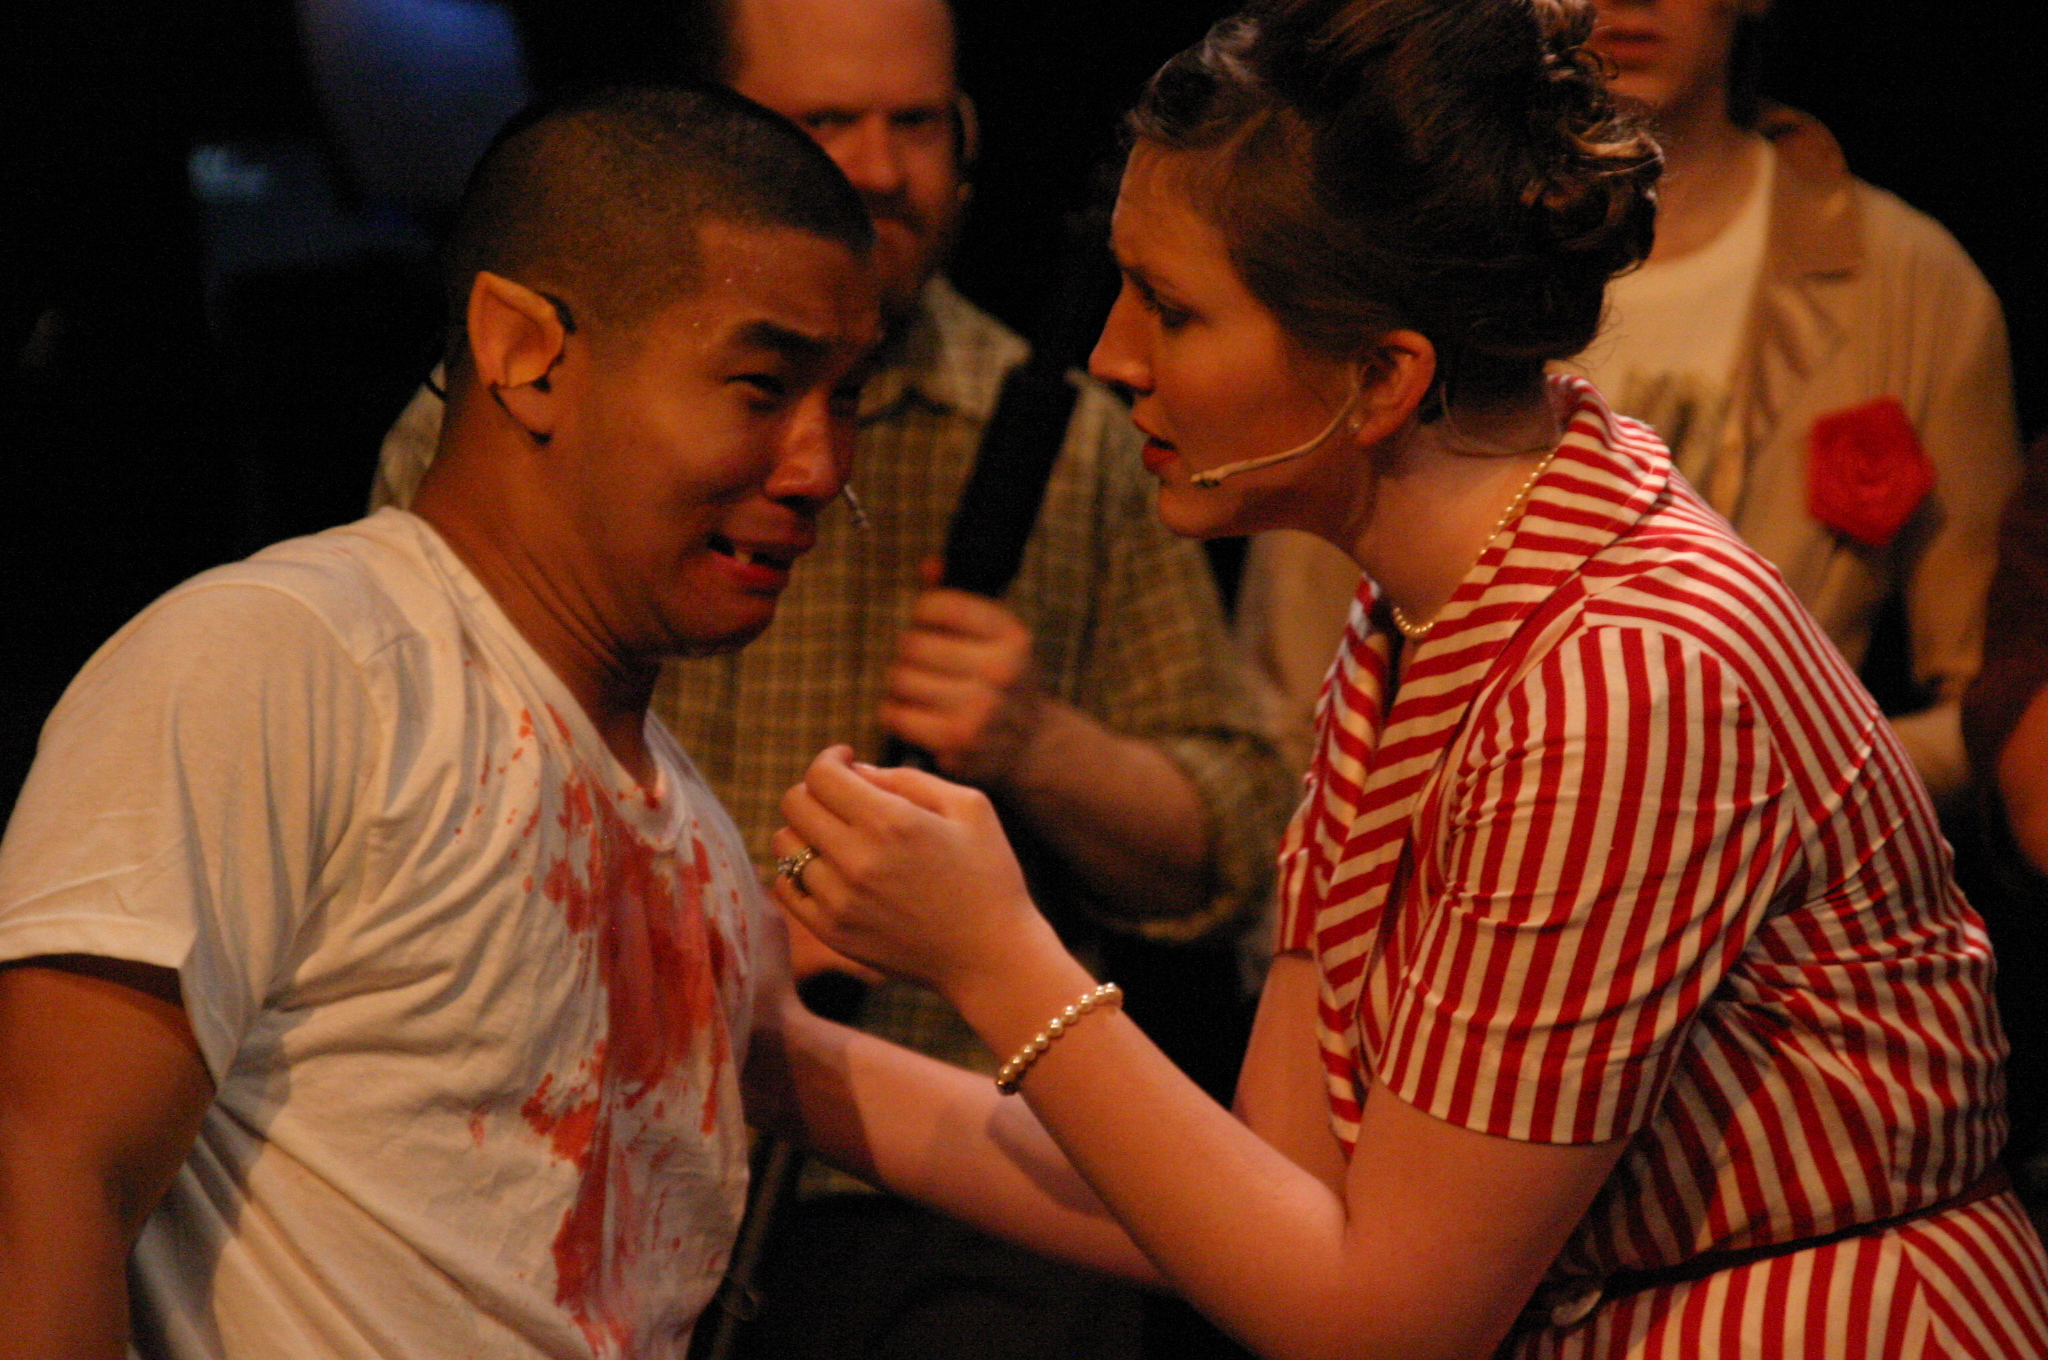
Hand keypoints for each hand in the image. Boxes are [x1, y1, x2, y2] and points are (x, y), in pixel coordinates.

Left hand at [772, 746, 1049, 1000]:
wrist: (991, 957)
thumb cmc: (988, 875)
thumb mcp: (969, 808)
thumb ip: (908, 779)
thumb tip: (856, 771)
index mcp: (892, 823)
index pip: (821, 775)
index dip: (830, 759)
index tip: (847, 762)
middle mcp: (857, 861)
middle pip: (795, 804)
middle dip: (815, 790)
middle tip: (842, 798)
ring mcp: (839, 901)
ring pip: (785, 845)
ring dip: (805, 830)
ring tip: (837, 836)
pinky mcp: (832, 932)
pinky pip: (786, 887)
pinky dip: (799, 870)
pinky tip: (830, 868)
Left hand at [880, 563, 1043, 786]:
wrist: (1032, 743)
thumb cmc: (1003, 680)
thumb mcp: (997, 636)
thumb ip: (961, 599)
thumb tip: (929, 566)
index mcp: (1011, 636)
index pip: (938, 606)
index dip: (922, 614)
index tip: (929, 626)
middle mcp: (1000, 670)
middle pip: (912, 644)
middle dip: (908, 652)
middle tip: (920, 663)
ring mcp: (979, 708)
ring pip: (900, 679)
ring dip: (899, 683)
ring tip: (916, 688)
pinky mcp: (956, 740)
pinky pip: (896, 714)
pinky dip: (894, 711)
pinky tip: (909, 712)